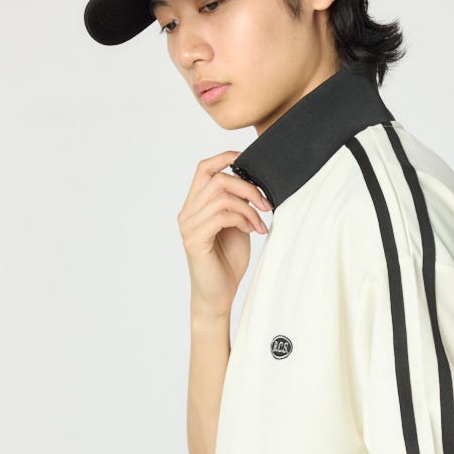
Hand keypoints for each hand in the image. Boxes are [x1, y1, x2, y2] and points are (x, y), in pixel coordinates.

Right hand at [177, 150, 271, 317]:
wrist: (219, 296)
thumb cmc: (227, 262)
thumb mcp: (237, 225)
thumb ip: (238, 204)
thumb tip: (252, 183)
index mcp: (195, 206)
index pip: (204, 168)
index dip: (225, 157)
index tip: (248, 160)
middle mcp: (187, 213)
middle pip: (217, 178)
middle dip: (247, 187)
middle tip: (266, 204)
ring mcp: (188, 226)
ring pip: (221, 196)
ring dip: (248, 207)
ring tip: (260, 224)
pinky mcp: (195, 240)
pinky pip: (221, 216)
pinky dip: (243, 220)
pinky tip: (253, 231)